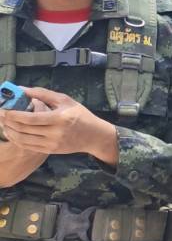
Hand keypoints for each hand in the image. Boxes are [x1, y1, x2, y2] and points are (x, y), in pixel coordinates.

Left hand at [0, 87, 117, 163]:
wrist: (94, 136)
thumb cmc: (80, 115)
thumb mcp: (65, 100)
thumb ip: (42, 94)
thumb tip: (21, 89)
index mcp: (59, 119)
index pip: (31, 119)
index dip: (14, 115)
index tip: (4, 109)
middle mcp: (55, 133)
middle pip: (24, 129)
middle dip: (8, 122)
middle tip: (1, 114)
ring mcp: (52, 144)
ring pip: (23, 139)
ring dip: (10, 131)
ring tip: (3, 123)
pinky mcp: (50, 150)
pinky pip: (28, 146)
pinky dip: (16, 139)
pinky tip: (11, 133)